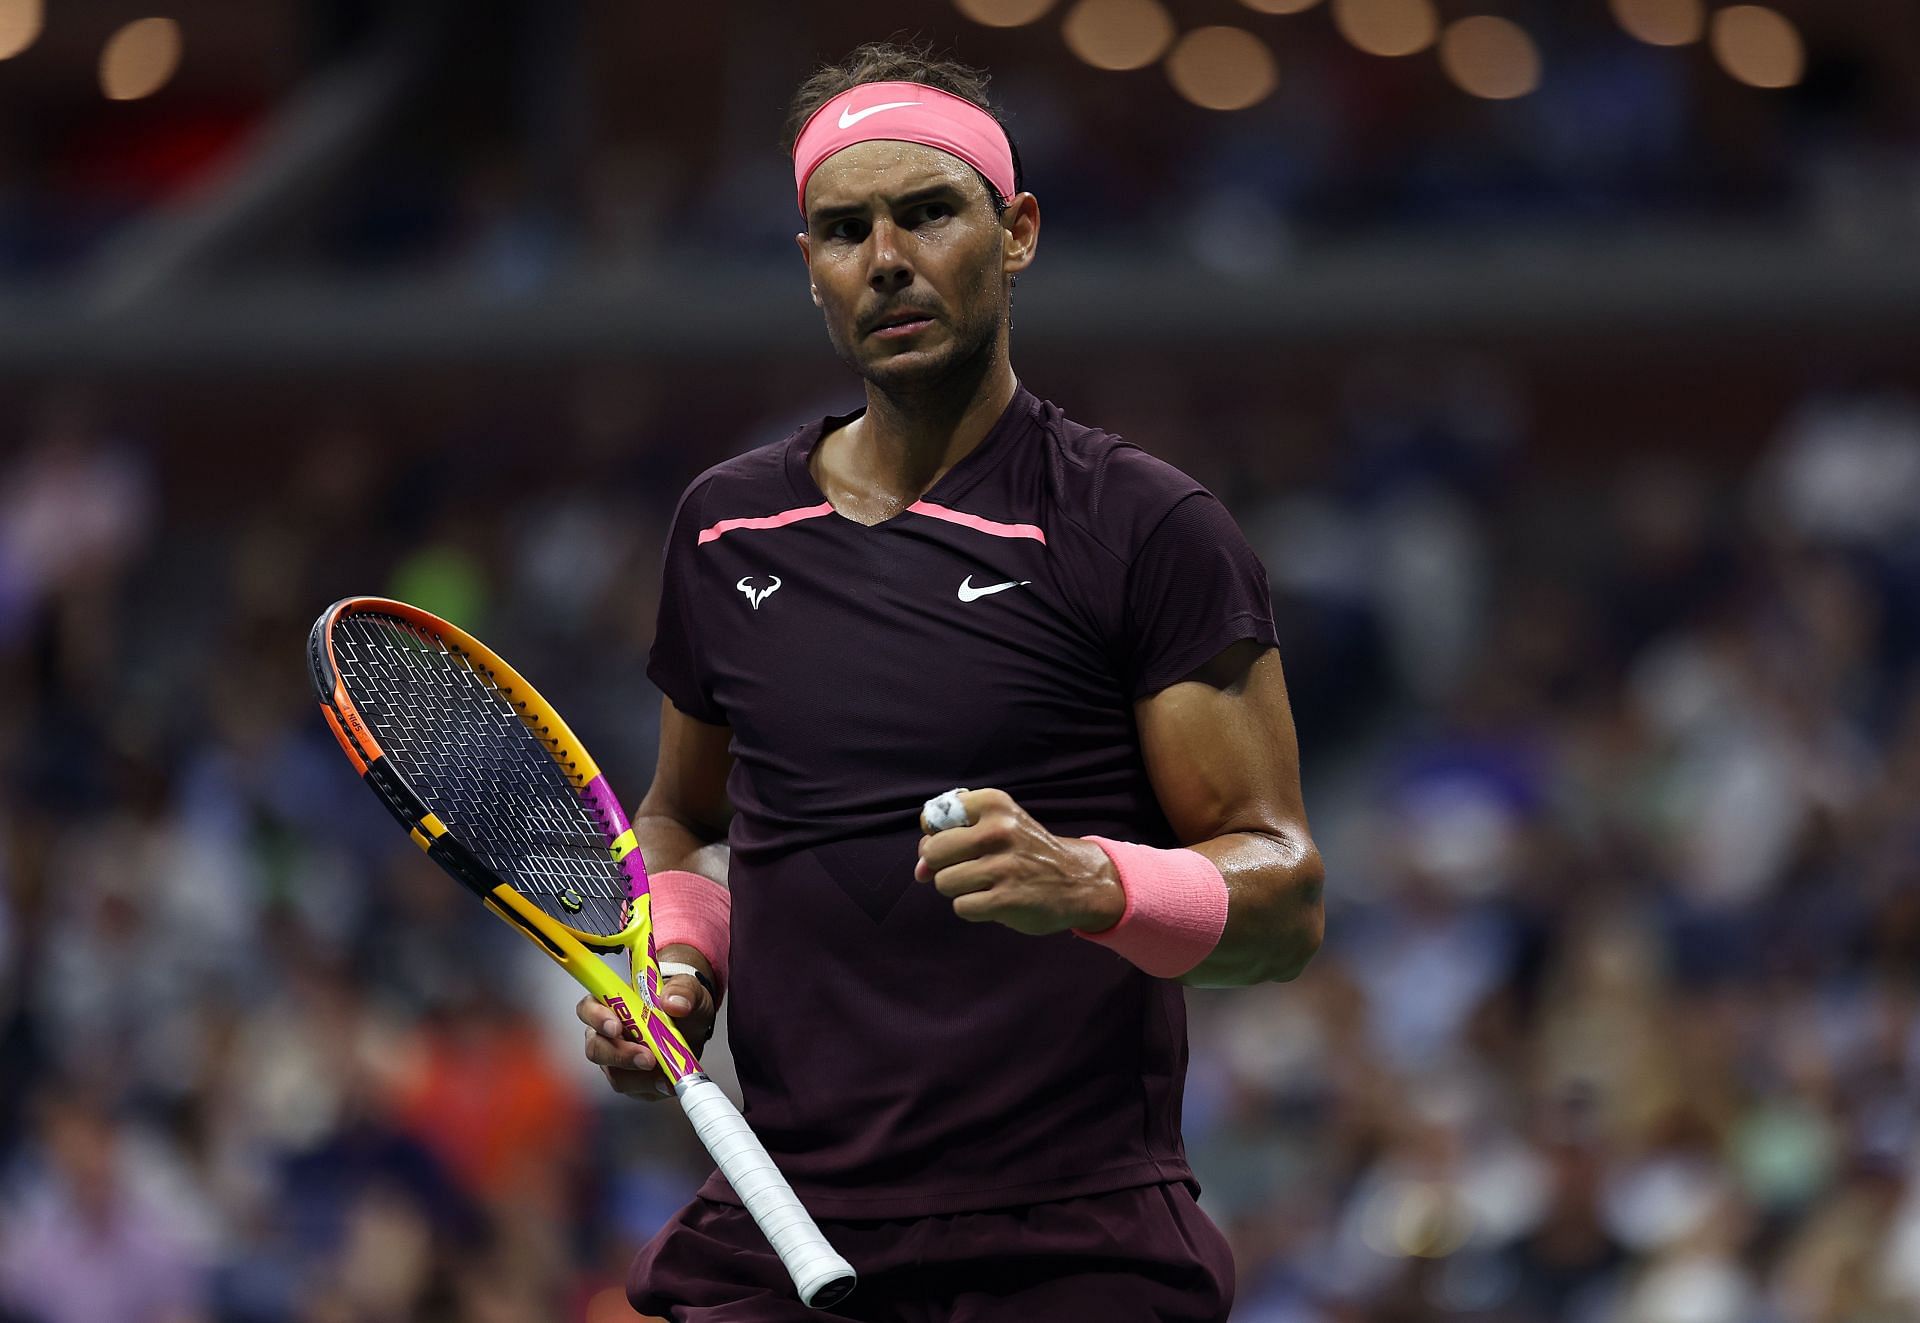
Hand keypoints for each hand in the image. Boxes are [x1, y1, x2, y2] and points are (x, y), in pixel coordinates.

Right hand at [577, 945, 716, 1101]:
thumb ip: (682, 990)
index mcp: (612, 1003)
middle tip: (647, 1059)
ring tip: (665, 1073)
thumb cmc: (681, 1001)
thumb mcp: (688, 989)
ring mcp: (617, 1059)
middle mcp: (607, 1033)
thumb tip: (674, 1004)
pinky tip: (669, 1082)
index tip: (616, 1027)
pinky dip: (653, 1088)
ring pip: (615, 1074)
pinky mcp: (633, 1079)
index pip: (589, 1008)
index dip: (597, 1018)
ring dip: (640, 1077)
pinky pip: (636, 1090)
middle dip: (620, 1056)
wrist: (695, 1025)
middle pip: (596, 1048)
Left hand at [914, 788, 1125, 935]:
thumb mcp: (998, 825)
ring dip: (959, 889)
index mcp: (994, 804)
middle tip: (970, 867)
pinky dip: (972, 908)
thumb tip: (919, 871)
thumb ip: (951, 838)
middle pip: (933, 852)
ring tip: (986, 884)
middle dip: (943, 865)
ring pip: (944, 882)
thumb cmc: (1025, 852)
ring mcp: (1003, 865)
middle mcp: (998, 830)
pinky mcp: (1006, 899)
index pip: (934, 818)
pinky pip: (961, 906)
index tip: (958, 843)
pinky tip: (994, 901)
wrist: (1077, 881)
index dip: (937, 836)